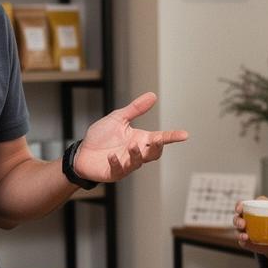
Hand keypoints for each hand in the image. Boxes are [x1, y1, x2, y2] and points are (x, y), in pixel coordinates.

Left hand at [73, 92, 187, 181]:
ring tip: (132, 145)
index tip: (184, 135)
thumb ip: (136, 109)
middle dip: (157, 147)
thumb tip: (153, 95)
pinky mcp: (113, 172)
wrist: (82, 152)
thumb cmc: (101, 136)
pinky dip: (116, 162)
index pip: (160, 138)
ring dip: (136, 154)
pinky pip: (118, 169)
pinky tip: (111, 156)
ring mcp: (125, 164)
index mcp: (139, 139)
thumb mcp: (118, 118)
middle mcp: (135, 152)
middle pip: (153, 154)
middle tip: (157, 139)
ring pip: (137, 162)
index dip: (172, 137)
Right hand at [233, 200, 267, 258]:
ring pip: (237, 229)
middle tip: (243, 224)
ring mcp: (245, 230)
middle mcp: (247, 218)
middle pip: (238, 217)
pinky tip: (246, 240)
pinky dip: (242, 240)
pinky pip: (241, 240)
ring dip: (239, 232)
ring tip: (245, 236)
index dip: (240, 205)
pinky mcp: (246, 241)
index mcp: (254, 209)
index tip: (241, 208)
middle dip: (238, 220)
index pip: (243, 204)